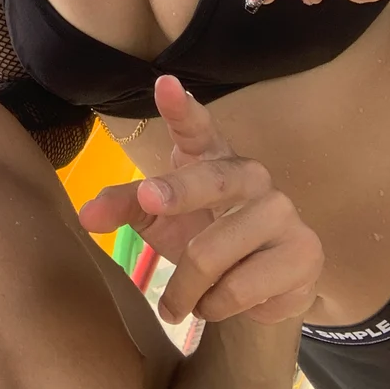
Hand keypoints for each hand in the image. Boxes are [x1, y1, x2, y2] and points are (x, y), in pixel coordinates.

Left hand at [79, 76, 322, 325]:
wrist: (260, 288)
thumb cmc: (199, 232)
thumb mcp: (157, 218)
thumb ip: (124, 207)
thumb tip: (84, 217)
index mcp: (211, 156)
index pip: (197, 126)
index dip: (181, 106)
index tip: (164, 83)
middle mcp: (252, 175)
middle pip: (211, 179)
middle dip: (178, 191)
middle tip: (149, 201)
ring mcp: (283, 212)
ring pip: (215, 250)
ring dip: (186, 288)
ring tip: (178, 302)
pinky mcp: (304, 253)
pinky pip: (243, 287)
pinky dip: (217, 305)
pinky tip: (216, 304)